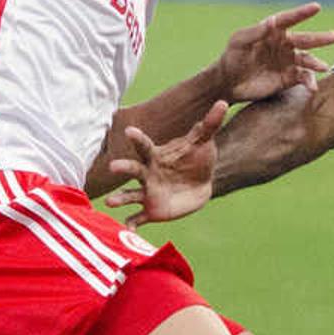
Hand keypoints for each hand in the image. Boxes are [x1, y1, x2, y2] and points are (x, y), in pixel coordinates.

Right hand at [101, 102, 224, 227]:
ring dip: (120, 198)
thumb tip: (223, 103)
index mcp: (157, 156)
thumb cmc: (197, 158)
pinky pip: (138, 218)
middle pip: (133, 169)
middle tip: (113, 166)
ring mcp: (147, 192)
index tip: (129, 131)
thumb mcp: (204, 141)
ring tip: (110, 202)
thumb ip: (210, 124)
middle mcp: (147, 173)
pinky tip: (127, 231)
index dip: (137, 138)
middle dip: (123, 168)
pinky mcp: (151, 210)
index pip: (145, 146)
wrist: (201, 184)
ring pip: (130, 195)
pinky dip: (131, 224)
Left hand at [215, 2, 333, 103]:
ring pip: (307, 60)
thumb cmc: (232, 57)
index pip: (289, 19)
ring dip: (316, 63)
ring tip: (323, 68)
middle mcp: (285, 44)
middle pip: (306, 39)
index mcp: (273, 31)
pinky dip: (310, 82)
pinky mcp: (289, 78)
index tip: (316, 7)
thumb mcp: (239, 41)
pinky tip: (313, 87)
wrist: (229, 83)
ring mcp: (288, 61)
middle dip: (321, 38)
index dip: (302, 13)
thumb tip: (271, 22)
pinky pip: (304, 78)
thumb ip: (255, 32)